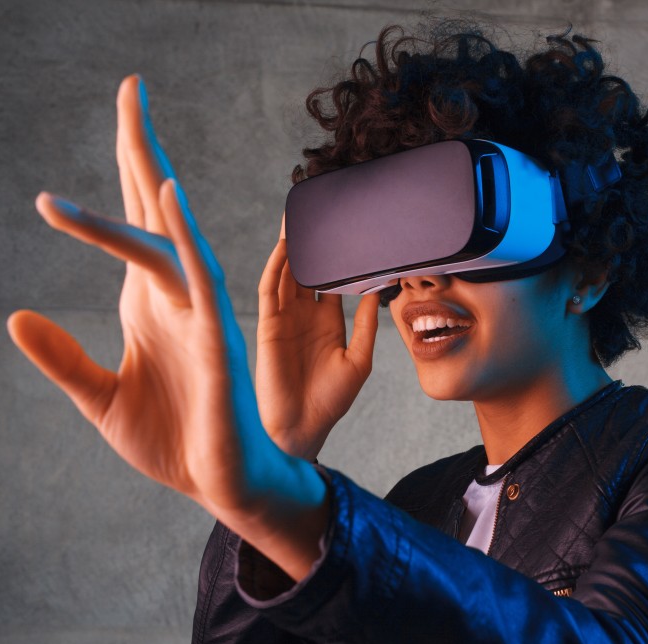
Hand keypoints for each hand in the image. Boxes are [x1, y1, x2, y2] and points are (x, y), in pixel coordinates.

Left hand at [7, 76, 326, 578]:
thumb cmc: (172, 441)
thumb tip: (15, 316)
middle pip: (155, 209)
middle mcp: (177, 295)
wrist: (220, 483)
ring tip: (135, 129)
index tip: (119, 120)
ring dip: (151, 182)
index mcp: (150, 302)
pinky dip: (184, 236)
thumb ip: (62, 357)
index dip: (123, 172)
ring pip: (172, 237)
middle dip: (140, 146)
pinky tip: (167, 197)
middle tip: (132, 86)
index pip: (131, 224)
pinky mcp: (215, 340)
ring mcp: (199, 313)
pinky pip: (200, 278)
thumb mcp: (98, 398)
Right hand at [255, 236, 378, 459]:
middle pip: (306, 268)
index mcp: (328, 321)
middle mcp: (304, 315)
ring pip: (286, 273)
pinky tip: (284, 249)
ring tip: (297, 218)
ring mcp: (284, 318)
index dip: (338, 256)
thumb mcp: (359, 360)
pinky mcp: (268, 326)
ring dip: (290, 247)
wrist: (302, 428)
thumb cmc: (330, 401)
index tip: (350, 230)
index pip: (332, 279)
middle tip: (317, 210)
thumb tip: (380, 293)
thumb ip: (367, 326)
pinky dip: (276, 268)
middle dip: (310, 242)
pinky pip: (270, 291)